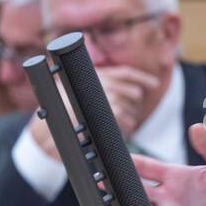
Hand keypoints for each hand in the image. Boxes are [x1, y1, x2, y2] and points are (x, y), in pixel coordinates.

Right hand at [27, 64, 160, 159]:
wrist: (51, 128)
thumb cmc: (66, 113)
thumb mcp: (82, 94)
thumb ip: (102, 88)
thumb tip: (134, 90)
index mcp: (97, 76)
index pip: (126, 73)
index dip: (143, 78)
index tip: (154, 85)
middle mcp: (103, 82)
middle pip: (134, 92)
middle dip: (133, 104)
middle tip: (124, 113)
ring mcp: (108, 97)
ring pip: (132, 108)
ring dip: (128, 119)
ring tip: (116, 125)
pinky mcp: (111, 113)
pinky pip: (128, 121)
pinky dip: (125, 129)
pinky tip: (117, 131)